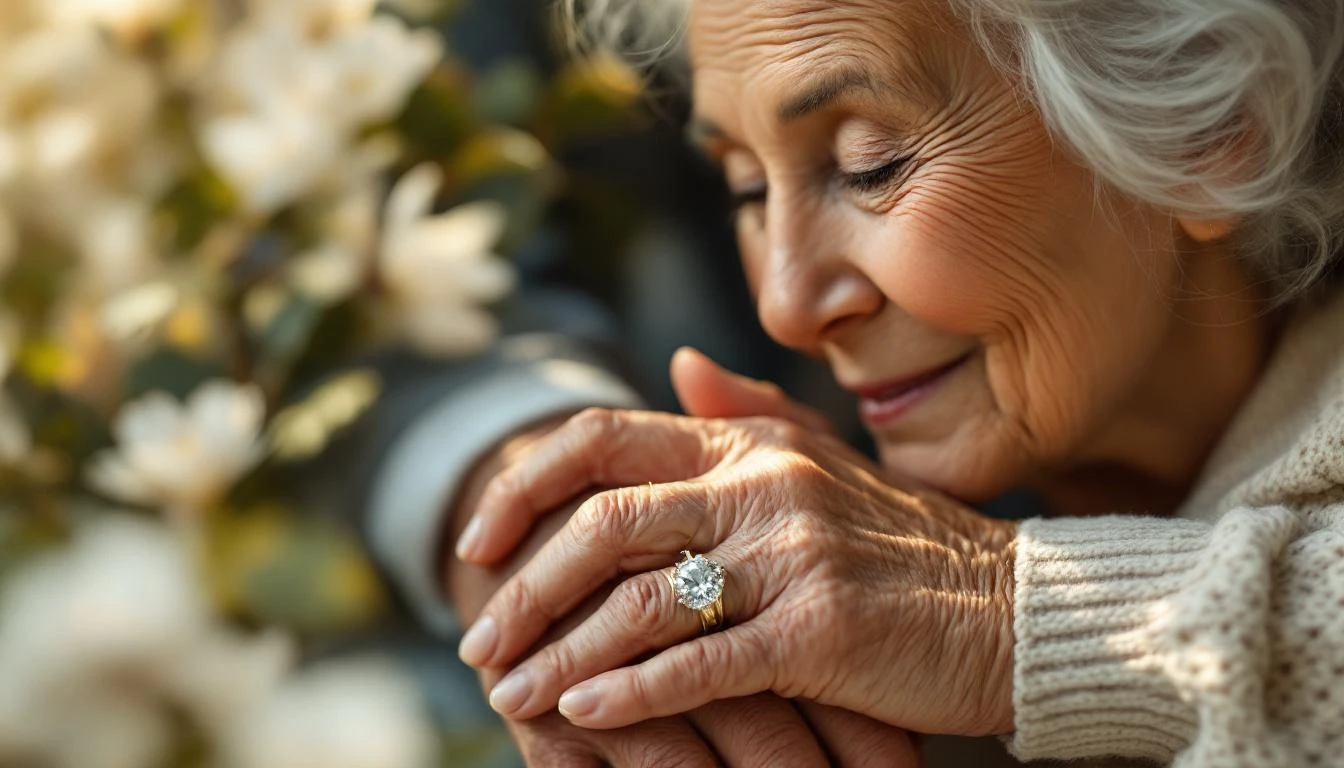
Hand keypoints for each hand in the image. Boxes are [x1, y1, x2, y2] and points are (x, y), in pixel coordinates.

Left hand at [456, 352, 1017, 736]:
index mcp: (751, 443)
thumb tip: (676, 365)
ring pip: (639, 602)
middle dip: (525, 587)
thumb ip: (745, 409)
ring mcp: (794, 554)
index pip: (604, 439)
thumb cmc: (903, 545)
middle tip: (478, 641)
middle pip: (602, 525)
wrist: (1012, 607)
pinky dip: (631, 694)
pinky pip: (700, 663)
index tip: (479, 538)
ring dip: (560, 655)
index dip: (526, 484)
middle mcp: (764, 484)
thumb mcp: (824, 460)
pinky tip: (582, 717)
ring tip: (510, 696)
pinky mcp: (822, 629)